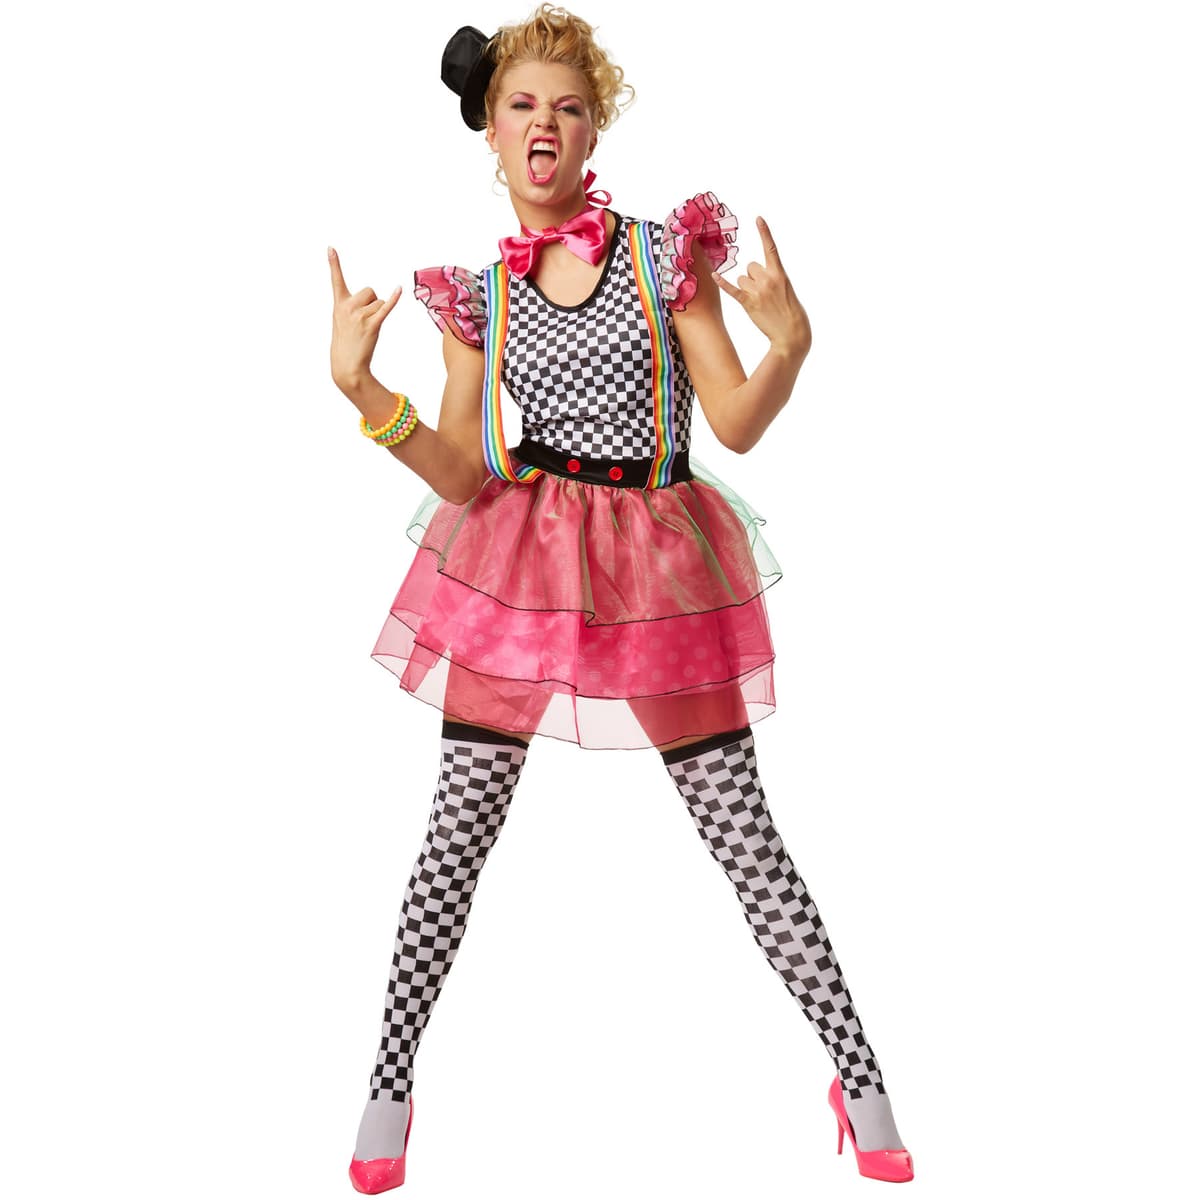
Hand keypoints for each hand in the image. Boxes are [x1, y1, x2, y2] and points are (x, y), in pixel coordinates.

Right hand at [328, 246, 400, 394]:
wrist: (346, 366)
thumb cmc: (346, 344)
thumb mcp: (342, 322)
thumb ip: (353, 307)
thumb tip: (375, 299)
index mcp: (339, 305)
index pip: (336, 280)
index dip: (334, 263)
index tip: (331, 248)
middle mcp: (348, 307)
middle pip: (370, 291)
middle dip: (373, 303)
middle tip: (364, 321)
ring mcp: (359, 316)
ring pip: (380, 302)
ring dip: (379, 314)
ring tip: (368, 329)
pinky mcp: (372, 325)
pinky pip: (386, 307)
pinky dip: (394, 299)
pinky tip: (400, 290)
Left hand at [712, 216, 810, 356]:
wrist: (792, 334)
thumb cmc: (791, 313)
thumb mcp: (787, 290)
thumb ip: (773, 278)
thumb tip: (755, 275)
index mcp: (780, 273)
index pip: (770, 248)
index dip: (764, 232)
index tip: (758, 218)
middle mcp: (768, 278)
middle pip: (750, 267)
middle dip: (754, 277)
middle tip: (764, 293)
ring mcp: (758, 291)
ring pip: (742, 279)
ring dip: (746, 288)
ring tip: (758, 302)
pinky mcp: (748, 303)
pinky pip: (732, 289)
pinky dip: (722, 282)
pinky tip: (714, 275)